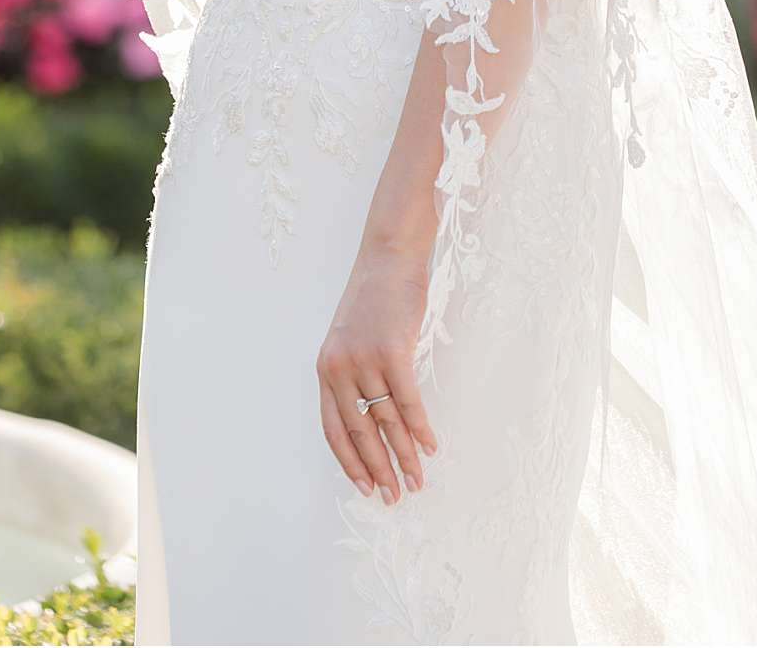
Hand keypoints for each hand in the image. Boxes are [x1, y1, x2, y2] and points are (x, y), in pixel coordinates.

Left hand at [317, 240, 437, 503]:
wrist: (387, 259)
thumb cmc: (374, 301)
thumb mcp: (351, 340)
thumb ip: (354, 377)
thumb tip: (373, 424)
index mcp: (326, 369)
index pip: (333, 429)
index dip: (350, 462)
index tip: (365, 488)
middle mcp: (340, 367)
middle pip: (360, 431)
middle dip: (379, 468)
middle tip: (394, 497)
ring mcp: (364, 359)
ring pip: (386, 421)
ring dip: (404, 455)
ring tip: (417, 481)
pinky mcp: (391, 350)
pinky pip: (407, 401)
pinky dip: (420, 428)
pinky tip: (430, 447)